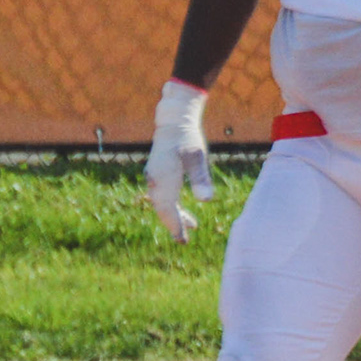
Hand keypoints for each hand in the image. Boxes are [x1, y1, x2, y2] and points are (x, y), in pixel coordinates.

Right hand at [144, 81, 212, 240]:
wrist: (174, 120)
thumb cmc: (187, 137)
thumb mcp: (197, 157)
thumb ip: (201, 178)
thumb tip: (207, 201)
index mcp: (163, 179)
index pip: (167, 209)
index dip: (175, 226)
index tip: (183, 241)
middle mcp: (154, 180)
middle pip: (162, 209)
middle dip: (173, 225)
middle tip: (184, 241)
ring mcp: (154, 176)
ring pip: (162, 203)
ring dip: (174, 215)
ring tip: (191, 225)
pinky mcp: (157, 173)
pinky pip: (162, 195)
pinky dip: (172, 205)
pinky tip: (184, 209)